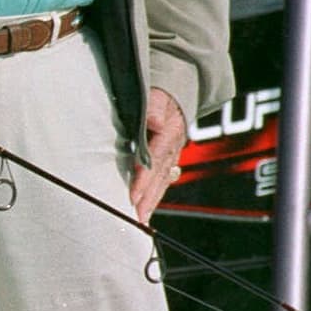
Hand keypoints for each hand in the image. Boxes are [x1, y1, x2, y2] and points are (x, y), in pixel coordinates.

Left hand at [130, 87, 187, 223]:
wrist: (177, 91)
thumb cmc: (160, 92)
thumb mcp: (157, 93)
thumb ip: (154, 106)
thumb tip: (154, 121)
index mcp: (170, 131)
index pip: (154, 158)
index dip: (143, 178)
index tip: (133, 195)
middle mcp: (173, 146)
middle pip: (160, 176)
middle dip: (149, 198)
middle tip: (138, 217)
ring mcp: (172, 154)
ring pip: (163, 181)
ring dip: (152, 200)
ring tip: (142, 219)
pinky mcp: (168, 158)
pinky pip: (162, 179)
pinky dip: (154, 194)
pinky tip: (146, 208)